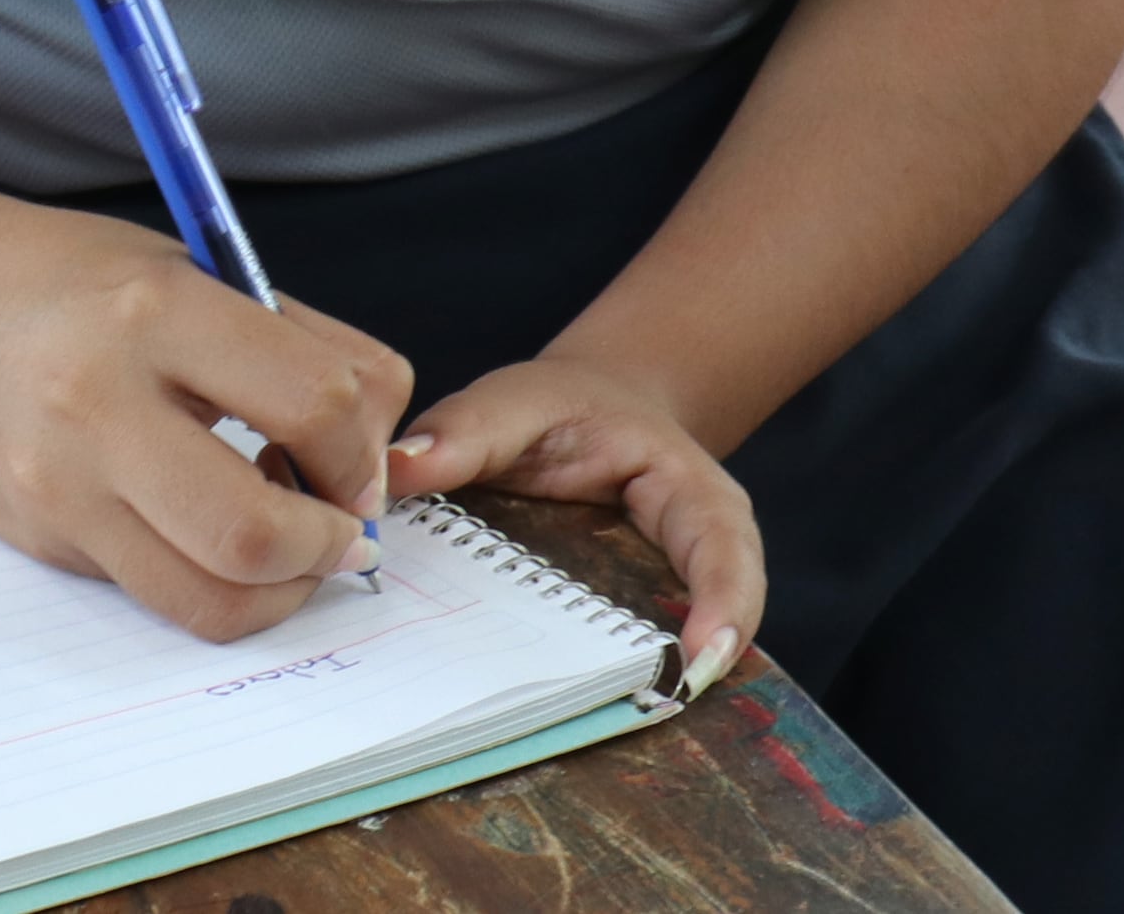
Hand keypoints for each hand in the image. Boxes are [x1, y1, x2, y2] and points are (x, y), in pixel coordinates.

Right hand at [0, 207, 406, 641]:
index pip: (314, 403)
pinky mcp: (45, 541)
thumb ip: (300, 346)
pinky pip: (157, 595)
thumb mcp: (195, 272)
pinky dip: (212, 583)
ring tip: (288, 544)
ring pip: (211, 597)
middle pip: (258, 532)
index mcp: (157, 309)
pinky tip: (210, 532)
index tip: (357, 459)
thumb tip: (381, 445)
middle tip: (340, 527)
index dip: (360, 449)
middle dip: (330, 545)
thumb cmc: (78, 285)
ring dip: (281, 589)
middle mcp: (100, 401)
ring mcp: (62, 485)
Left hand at [386, 352, 764, 697]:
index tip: (701, 658)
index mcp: (687, 488)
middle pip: (726, 610)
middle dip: (704, 663)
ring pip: (686, 647)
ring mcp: (673, 592)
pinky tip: (564, 715)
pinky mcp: (636, 619)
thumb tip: (397, 470)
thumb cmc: (562, 408)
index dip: (724, 603)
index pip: (723, 543)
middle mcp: (696, 549)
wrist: (585, 414)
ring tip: (627, 722)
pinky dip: (610, 687)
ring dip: (657, 687)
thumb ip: (467, 429)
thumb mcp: (520, 400)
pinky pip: (633, 657)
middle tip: (667, 709)